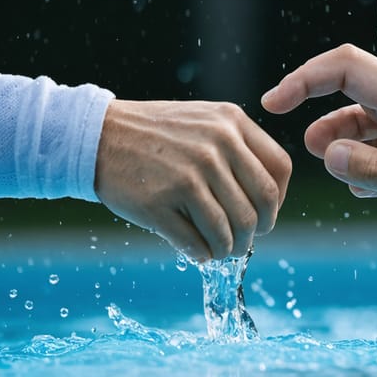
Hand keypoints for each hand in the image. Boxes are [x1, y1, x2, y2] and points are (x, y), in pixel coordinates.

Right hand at [94, 99, 291, 259]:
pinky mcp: (160, 203)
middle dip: (256, 233)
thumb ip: (240, 147)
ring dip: (229, 250)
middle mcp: (215, 147)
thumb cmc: (156, 134)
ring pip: (232, 231)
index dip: (278, 202)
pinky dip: (203, 256)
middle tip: (243, 240)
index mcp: (231, 123)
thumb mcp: (206, 120)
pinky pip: (198, 244)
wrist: (97, 136)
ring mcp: (188, 176)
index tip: (263, 214)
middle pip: (260, 208)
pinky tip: (197, 251)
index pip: (280, 171)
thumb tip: (271, 199)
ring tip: (219, 249)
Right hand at [261, 44, 376, 242]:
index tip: (274, 104)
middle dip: (318, 114)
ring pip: (365, 117)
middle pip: (350, 88)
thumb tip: (328, 154)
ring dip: (342, 140)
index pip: (344, 68)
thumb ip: (375, 171)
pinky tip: (362, 186)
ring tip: (333, 171)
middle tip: (304, 154)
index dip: (303, 79)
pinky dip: (365, 156)